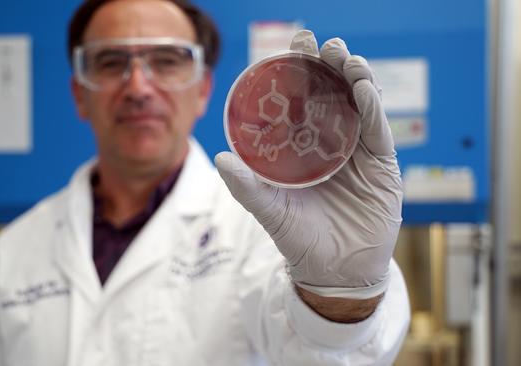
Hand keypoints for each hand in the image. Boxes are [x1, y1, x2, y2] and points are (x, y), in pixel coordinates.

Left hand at [215, 30, 402, 298]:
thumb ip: (247, 187)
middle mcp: (333, 142)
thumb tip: (223, 159)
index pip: (305, 99)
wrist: (334, 273)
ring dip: (355, 78)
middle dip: (331, 65)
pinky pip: (379, 132)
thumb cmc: (300, 240)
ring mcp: (359, 152)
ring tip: (344, 59)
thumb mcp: (270, 211)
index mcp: (306, 146)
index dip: (302, 71)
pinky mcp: (382, 167)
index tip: (295, 44)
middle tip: (323, 44)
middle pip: (335, 94)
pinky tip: (364, 91)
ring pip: (361, 105)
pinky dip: (373, 110)